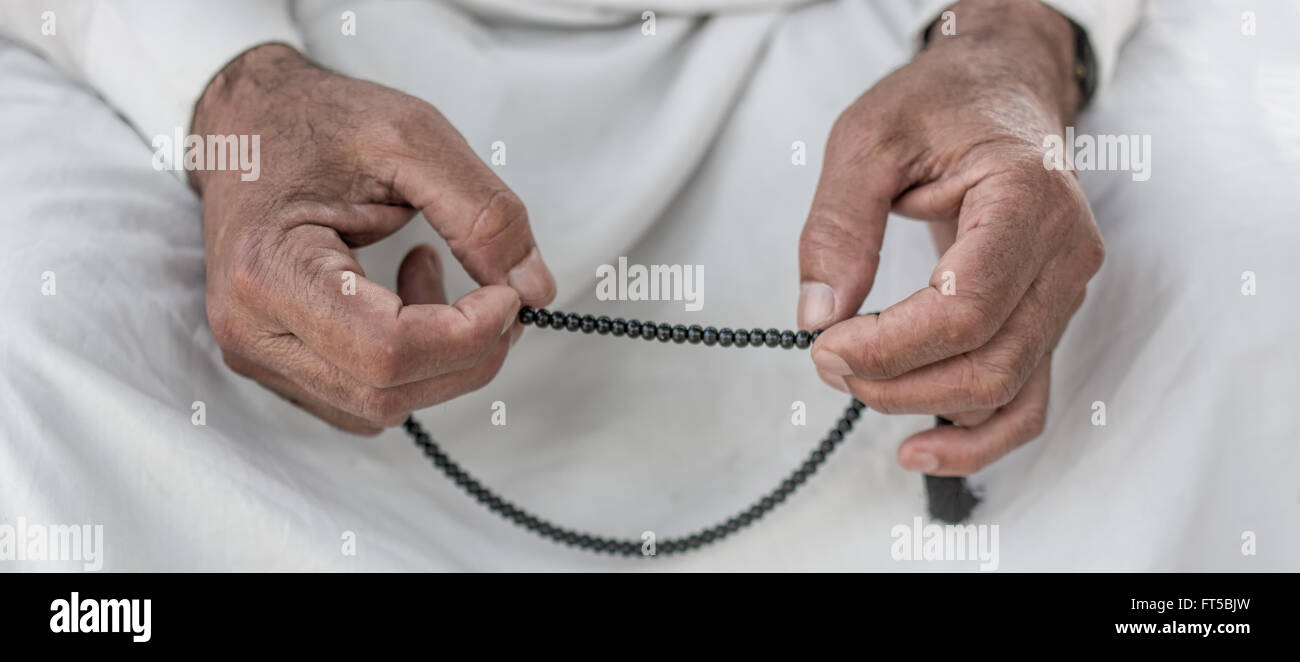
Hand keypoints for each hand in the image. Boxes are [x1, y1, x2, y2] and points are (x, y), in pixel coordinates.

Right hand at [192, 44, 555, 434]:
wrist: (246, 124)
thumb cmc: (315, 122)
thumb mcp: (412, 138)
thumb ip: (483, 213)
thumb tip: (535, 290)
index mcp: (267, 270)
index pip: (389, 351)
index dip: (469, 334)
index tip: (508, 292)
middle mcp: (249, 329)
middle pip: (388, 392)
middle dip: (467, 352)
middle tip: (499, 291)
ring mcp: (257, 355)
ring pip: (380, 406)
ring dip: (438, 356)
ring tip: (430, 269)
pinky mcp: (276, 366)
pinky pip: (363, 400)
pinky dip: (409, 364)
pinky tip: (403, 299)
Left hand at [796, 0, 1103, 474]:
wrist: (1003, 89)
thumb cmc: (942, 104)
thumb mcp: (867, 138)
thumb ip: (838, 224)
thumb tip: (819, 315)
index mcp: (1028, 199)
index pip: (966, 309)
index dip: (889, 346)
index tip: (825, 342)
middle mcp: (1064, 256)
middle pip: (987, 364)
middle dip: (894, 382)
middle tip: (825, 358)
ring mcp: (1064, 294)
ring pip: (1005, 393)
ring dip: (920, 407)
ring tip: (853, 381)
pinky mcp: (1047, 319)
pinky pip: (1025, 402)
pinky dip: (975, 439)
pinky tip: (917, 449)